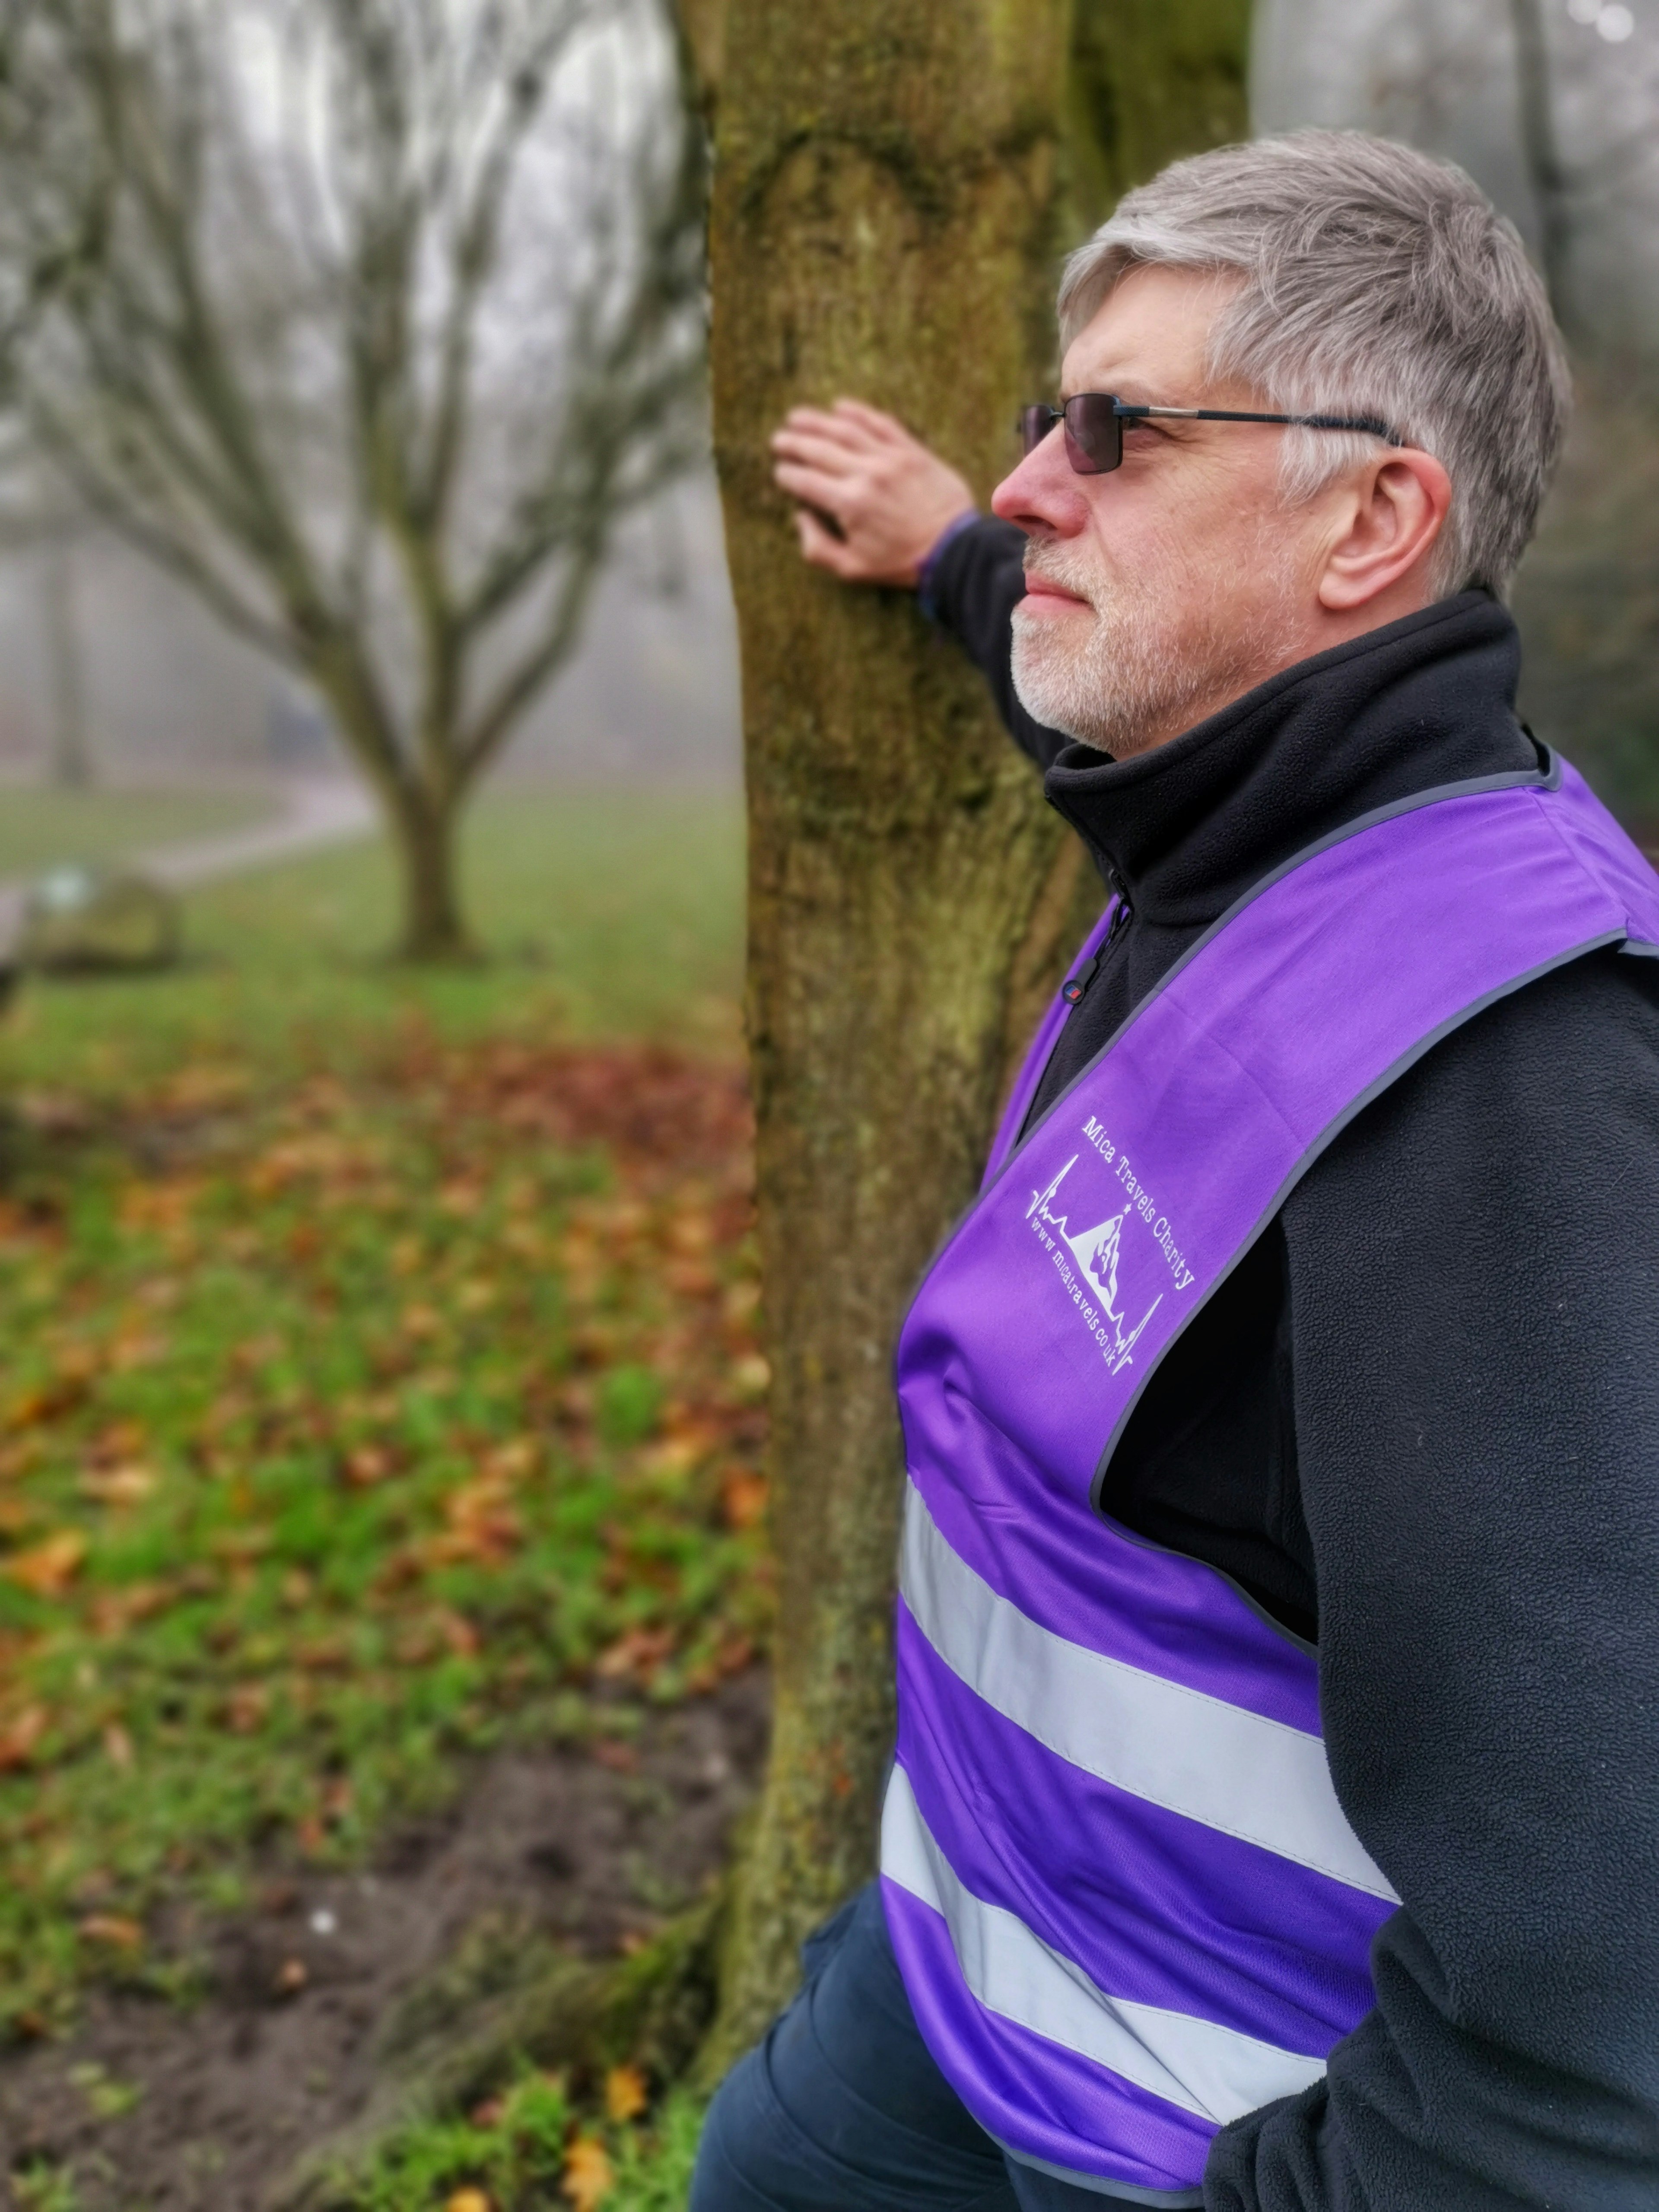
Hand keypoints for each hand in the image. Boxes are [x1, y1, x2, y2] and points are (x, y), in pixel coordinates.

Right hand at [770, 400, 976, 586]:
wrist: (954, 550)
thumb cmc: (902, 563)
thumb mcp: (852, 568)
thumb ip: (817, 547)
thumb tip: (800, 517)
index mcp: (849, 503)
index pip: (806, 481)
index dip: (787, 475)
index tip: (779, 472)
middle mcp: (866, 473)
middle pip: (819, 450)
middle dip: (794, 443)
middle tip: (778, 439)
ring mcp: (890, 458)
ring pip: (845, 430)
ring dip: (817, 421)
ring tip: (797, 417)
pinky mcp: (911, 450)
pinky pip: (880, 423)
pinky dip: (858, 412)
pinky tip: (840, 406)